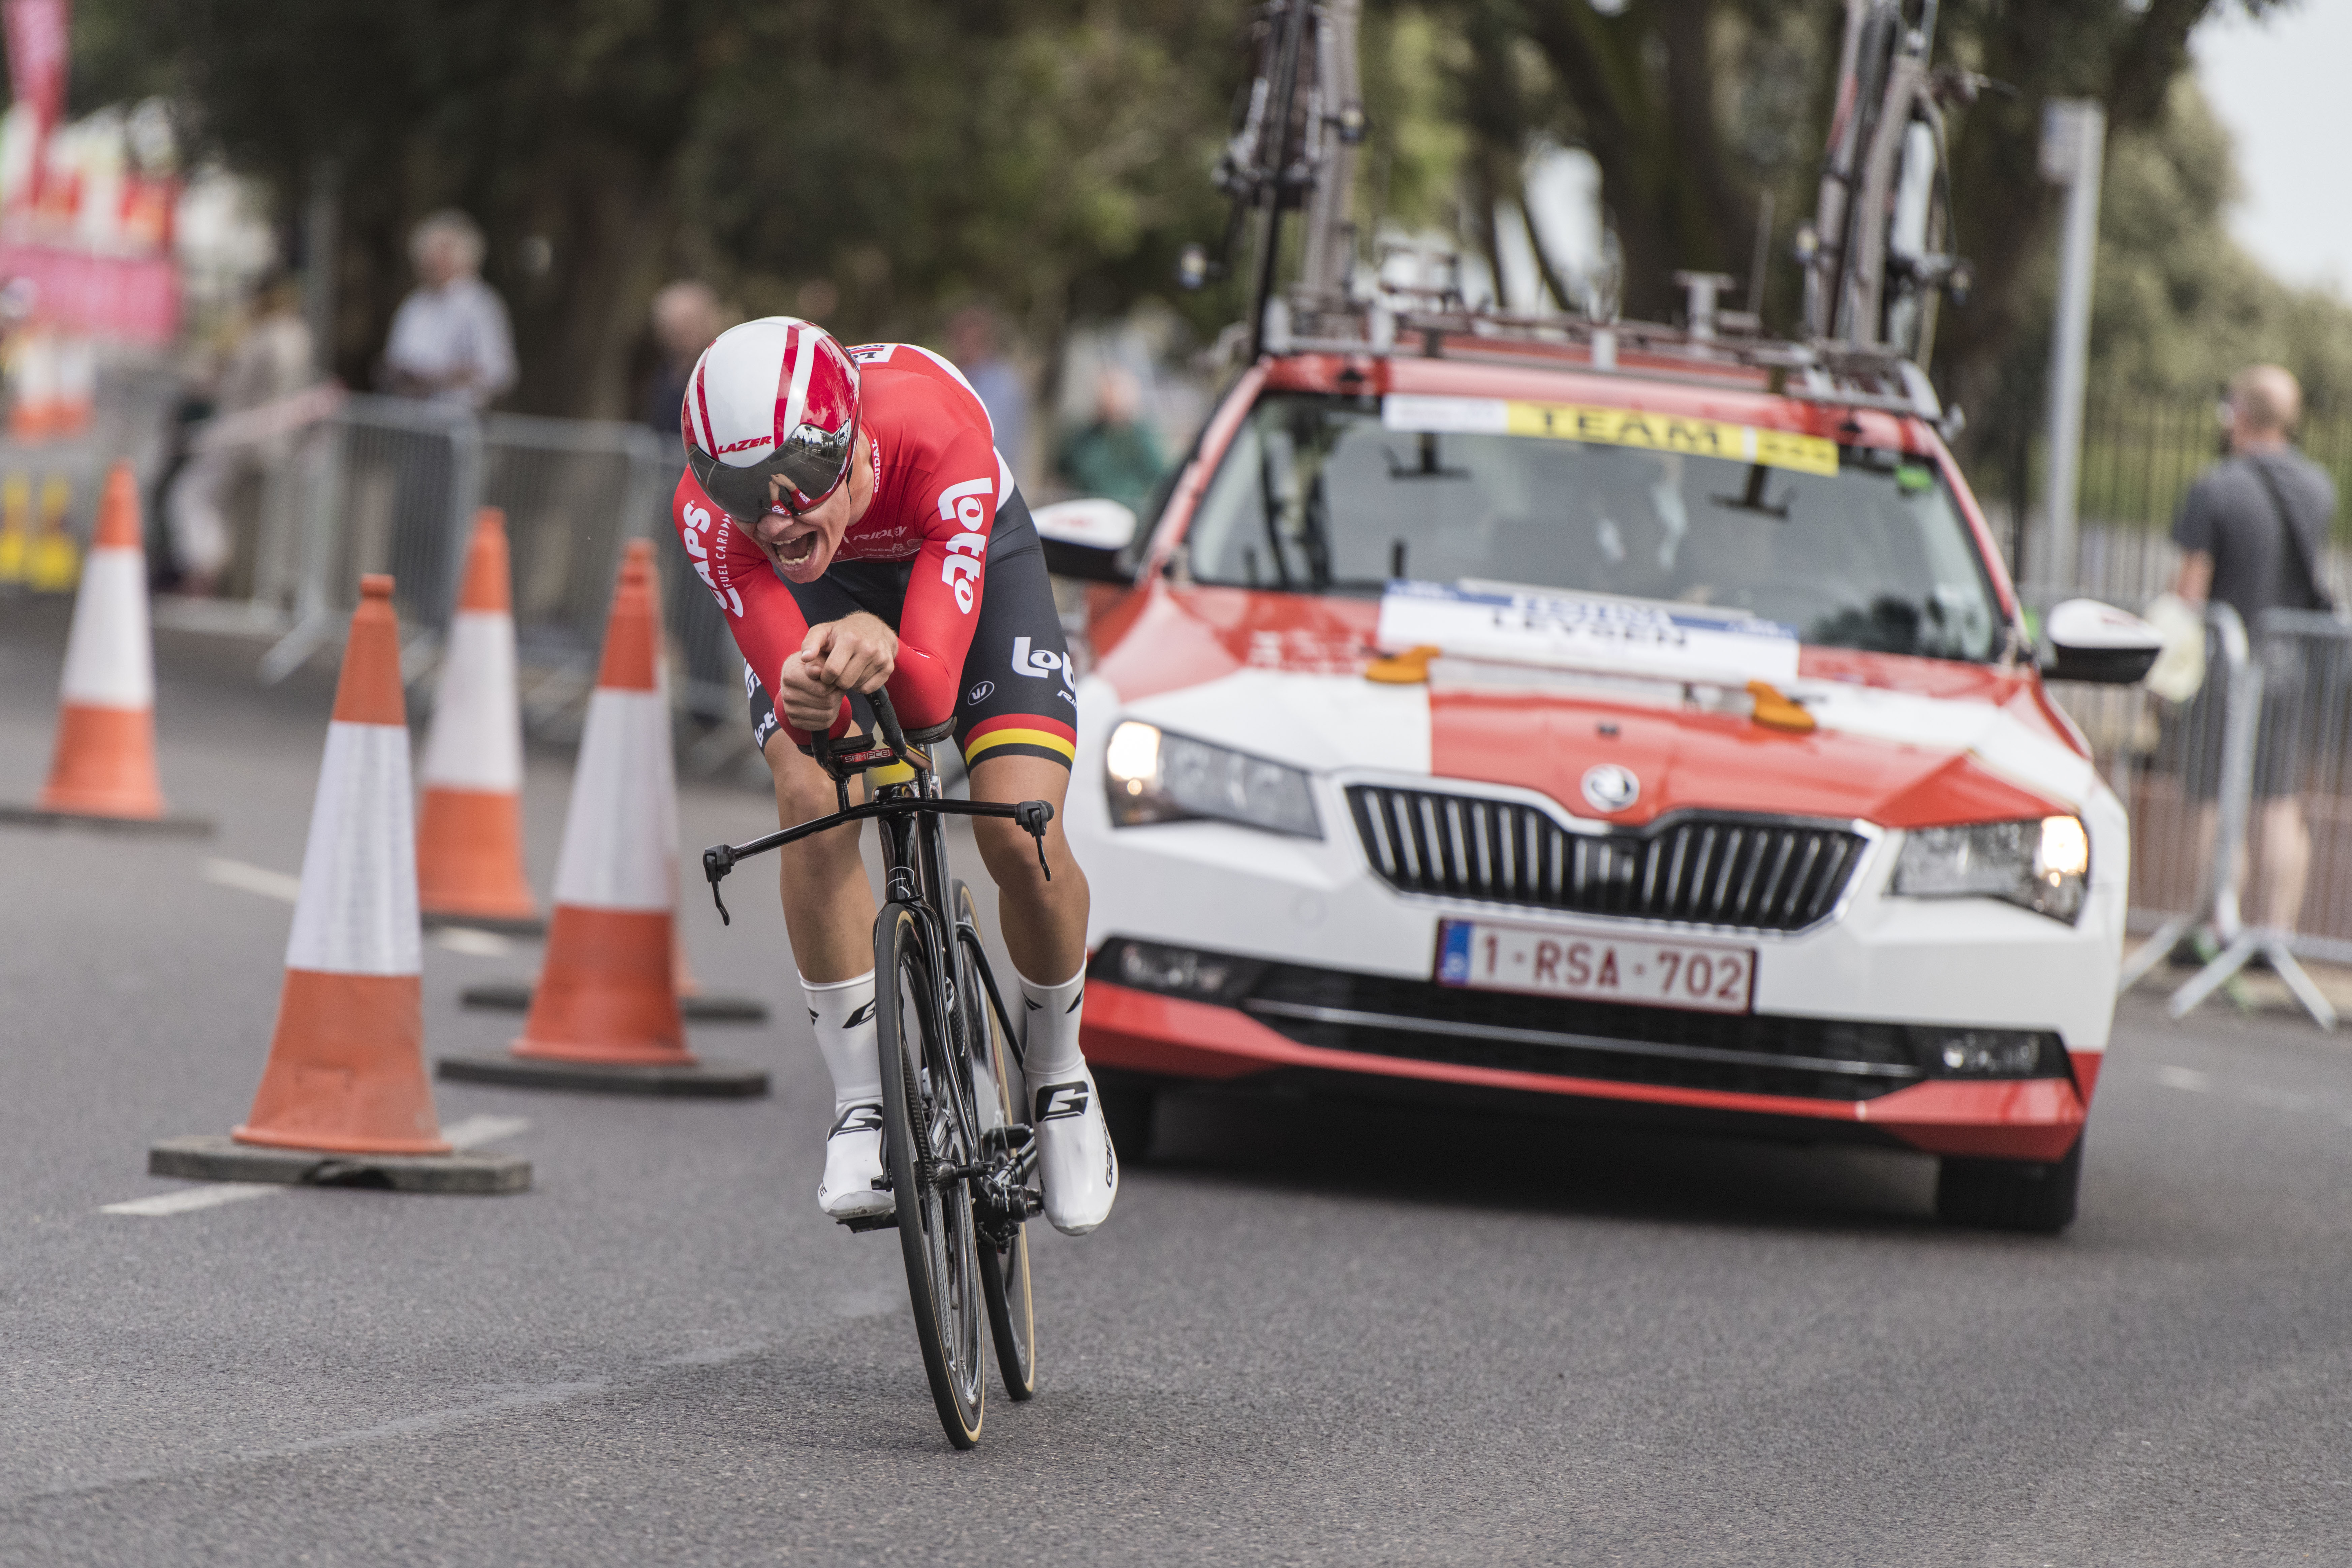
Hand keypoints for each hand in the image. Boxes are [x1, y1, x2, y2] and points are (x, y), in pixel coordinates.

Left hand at [776, 612, 897, 731]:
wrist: (874, 627)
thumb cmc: (843, 631)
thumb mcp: (822, 631)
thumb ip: (809, 644)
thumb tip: (805, 658)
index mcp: (850, 639)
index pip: (832, 671)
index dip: (824, 676)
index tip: (824, 671)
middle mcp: (868, 648)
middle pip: (845, 682)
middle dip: (836, 681)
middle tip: (836, 672)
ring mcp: (881, 658)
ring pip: (856, 686)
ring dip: (848, 682)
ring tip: (847, 669)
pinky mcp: (888, 667)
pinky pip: (868, 689)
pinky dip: (860, 685)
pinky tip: (857, 674)